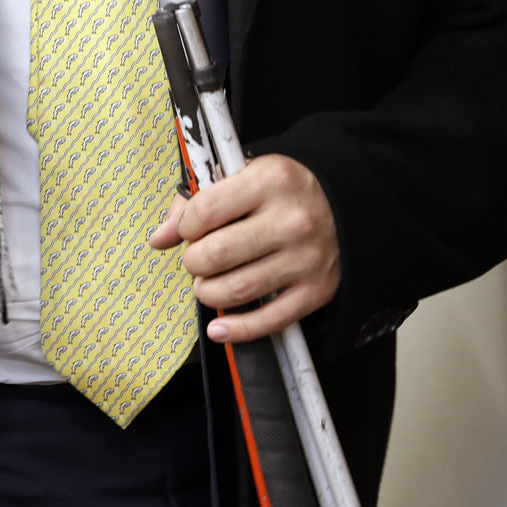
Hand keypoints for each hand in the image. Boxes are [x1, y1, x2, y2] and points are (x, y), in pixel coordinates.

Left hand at [149, 154, 339, 342]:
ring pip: (235, 290)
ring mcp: (306, 258)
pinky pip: (268, 320)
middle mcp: (291, 220)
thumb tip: (159, 239)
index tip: (191, 231)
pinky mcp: (316, 290)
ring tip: (209, 284)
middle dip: (193, 263)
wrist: (347, 204)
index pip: (204, 212)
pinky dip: (236, 330)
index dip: (185, 227)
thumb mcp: (245, 177)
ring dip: (208, 293)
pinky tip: (218, 327)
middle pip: (215, 255)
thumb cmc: (284, 192)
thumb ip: (195, 203)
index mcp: (270, 182)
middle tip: (198, 260)